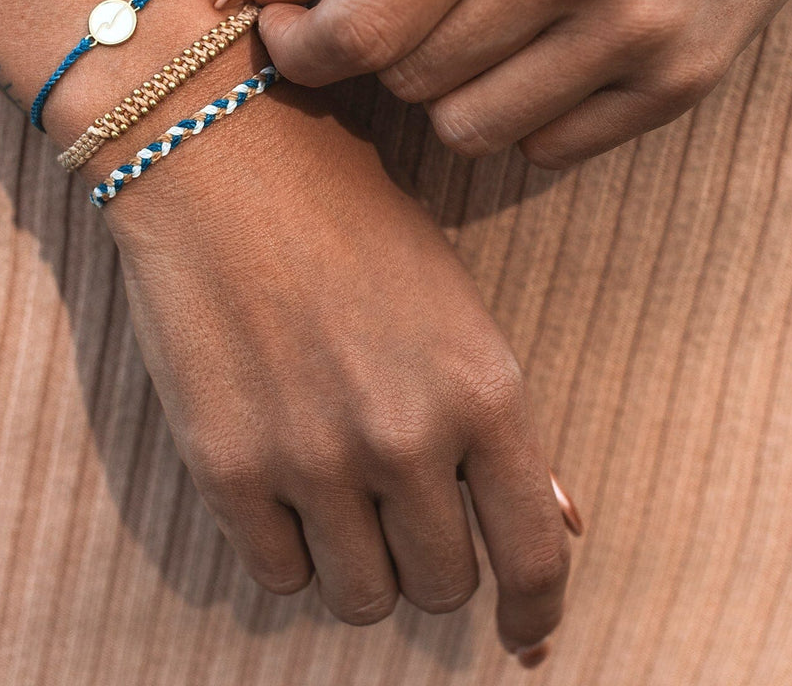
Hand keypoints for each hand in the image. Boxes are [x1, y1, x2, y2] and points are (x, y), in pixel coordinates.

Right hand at [100, 80, 573, 659]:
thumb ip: (503, 425)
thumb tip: (564, 520)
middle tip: (409, 514)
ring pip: (362, 599)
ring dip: (366, 565)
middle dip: (436, 563)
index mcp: (484, 387)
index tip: (526, 633)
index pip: (534, 552)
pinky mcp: (227, 468)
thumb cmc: (354, 219)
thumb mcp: (454, 305)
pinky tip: (289, 490)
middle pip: (444, 585)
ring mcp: (313, 458)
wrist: (230, 158)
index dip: (537, 608)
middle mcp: (407, 436)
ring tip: (347, 501)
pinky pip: (280, 576)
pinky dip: (294, 549)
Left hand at [221, 0, 791, 168]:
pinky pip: (546, 148)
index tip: (293, 32)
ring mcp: (644, 32)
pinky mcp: (684, 82)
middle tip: (421, 0)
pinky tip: (552, 54)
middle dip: (389, 49)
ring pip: (470, 129)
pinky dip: (524, 112)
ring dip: (451, 89)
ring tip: (488, 28)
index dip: (305, 44)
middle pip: (412, 78)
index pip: (366, 22)